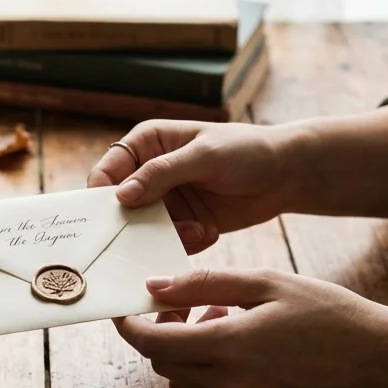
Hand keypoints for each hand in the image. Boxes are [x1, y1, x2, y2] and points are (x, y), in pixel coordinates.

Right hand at [87, 120, 302, 253]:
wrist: (286, 175)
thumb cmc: (247, 151)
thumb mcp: (204, 155)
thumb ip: (162, 173)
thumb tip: (121, 196)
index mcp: (147, 144)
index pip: (107, 171)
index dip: (101, 193)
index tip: (109, 214)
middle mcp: (149, 174)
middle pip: (119, 207)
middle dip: (133, 224)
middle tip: (148, 235)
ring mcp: (166, 202)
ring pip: (143, 229)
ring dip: (164, 235)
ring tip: (196, 230)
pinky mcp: (183, 225)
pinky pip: (168, 242)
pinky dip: (183, 243)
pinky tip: (208, 232)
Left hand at [114, 268, 387, 387]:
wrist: (376, 360)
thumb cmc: (324, 312)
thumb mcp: (264, 283)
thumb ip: (203, 285)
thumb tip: (154, 287)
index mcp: (228, 346)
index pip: (152, 343)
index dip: (132, 326)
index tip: (128, 311)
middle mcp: (229, 385)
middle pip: (163, 365)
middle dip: (164, 335)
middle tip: (192, 309)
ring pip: (183, 387)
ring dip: (187, 358)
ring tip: (225, 328)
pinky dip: (209, 380)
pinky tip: (242, 357)